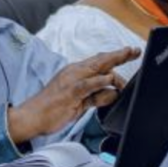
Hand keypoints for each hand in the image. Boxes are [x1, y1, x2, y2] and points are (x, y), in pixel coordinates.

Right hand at [7, 47, 140, 143]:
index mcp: (75, 72)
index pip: (98, 61)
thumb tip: (112, 92)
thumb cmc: (53, 108)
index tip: (130, 52)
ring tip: (128, 55)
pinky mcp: (70, 93)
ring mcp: (72, 81)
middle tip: (135, 50)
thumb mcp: (80, 101)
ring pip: (96, 67)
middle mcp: (74, 72)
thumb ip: (96, 96)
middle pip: (101, 60)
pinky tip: (109, 79)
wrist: (32, 116)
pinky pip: (87, 85)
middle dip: (119, 54)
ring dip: (114, 60)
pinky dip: (99, 81)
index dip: (115, 56)